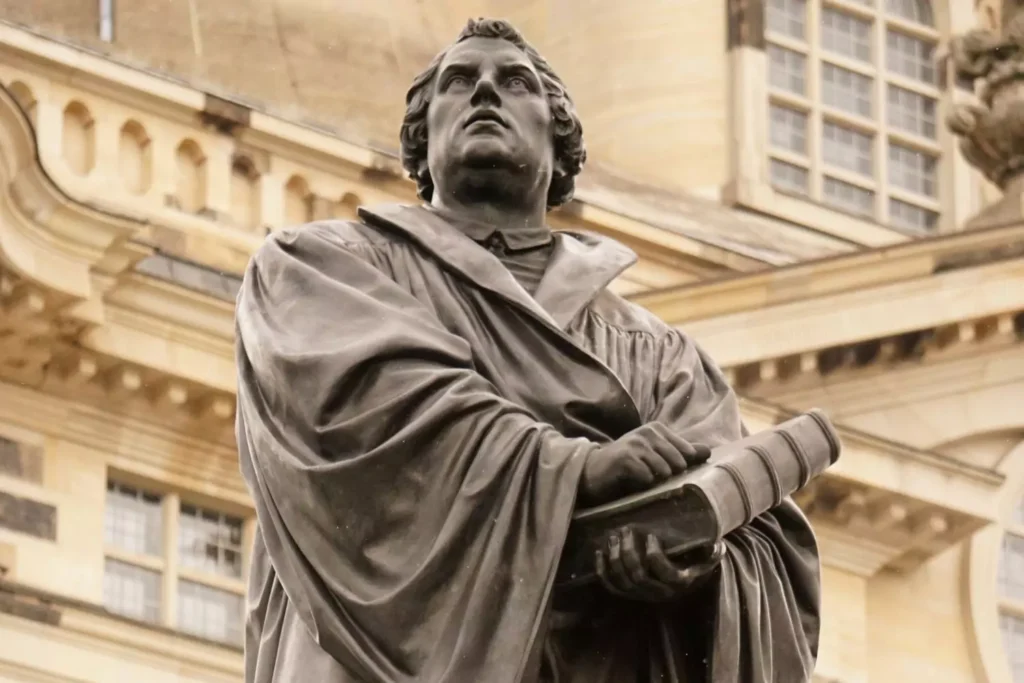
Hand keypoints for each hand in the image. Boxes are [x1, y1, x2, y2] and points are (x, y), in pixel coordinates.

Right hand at [579, 423, 709, 505]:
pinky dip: (641, 484)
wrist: (593, 472)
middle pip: (679, 463)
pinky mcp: (625, 458)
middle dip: (667, 475)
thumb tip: (708, 451)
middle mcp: (648, 431)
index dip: (680, 467)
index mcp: (658, 429)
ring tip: (639, 477)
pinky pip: (648, 478)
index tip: (664, 471)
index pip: (688, 453)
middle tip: (649, 476)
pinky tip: (630, 480)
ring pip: (664, 471)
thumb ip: (682, 453)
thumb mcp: (656, 456)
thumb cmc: (628, 465)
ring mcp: (636, 443)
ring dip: (653, 481)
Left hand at [595, 527, 724, 602]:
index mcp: (680, 582)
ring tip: (613, 537)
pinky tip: (599, 553)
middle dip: (629, 551)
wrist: (686, 583)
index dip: (655, 556)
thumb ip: (712, 552)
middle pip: (639, 576)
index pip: (665, 573)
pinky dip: (603, 572)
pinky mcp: (630, 595)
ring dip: (615, 558)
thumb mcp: (708, 557)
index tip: (651, 536)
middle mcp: (660, 593)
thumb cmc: (695, 563)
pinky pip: (613, 587)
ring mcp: (643, 595)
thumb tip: (716, 545)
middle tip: (626, 530)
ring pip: (624, 581)